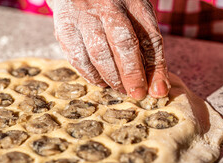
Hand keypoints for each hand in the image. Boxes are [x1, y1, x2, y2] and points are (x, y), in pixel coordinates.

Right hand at [47, 0, 169, 99]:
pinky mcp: (65, 29)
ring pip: (99, 53)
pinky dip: (90, 75)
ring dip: (111, 77)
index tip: (158, 90)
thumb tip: (155, 85)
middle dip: (132, 74)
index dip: (156, 67)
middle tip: (136, 94)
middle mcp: (108, 7)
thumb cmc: (111, 9)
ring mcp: (84, 17)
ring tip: (119, 88)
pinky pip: (78, 58)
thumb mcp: (134, 17)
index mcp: (133, 3)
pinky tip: (100, 81)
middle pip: (124, 43)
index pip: (150, 38)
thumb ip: (146, 45)